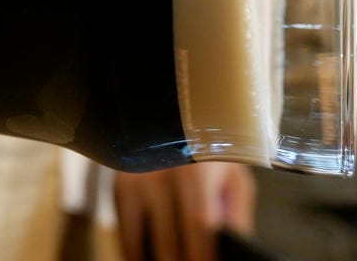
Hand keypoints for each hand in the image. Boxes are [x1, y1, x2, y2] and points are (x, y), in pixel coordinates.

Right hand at [114, 162, 256, 260]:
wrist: (176, 111)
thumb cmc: (213, 148)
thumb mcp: (233, 173)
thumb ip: (237, 213)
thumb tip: (236, 248)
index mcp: (196, 168)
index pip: (198, 222)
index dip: (201, 253)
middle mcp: (161, 171)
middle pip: (167, 236)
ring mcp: (135, 177)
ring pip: (139, 237)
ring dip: (151, 260)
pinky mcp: (119, 183)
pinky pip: (123, 228)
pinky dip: (132, 250)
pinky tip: (145, 259)